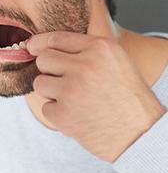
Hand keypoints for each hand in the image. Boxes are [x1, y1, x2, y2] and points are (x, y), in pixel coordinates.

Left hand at [27, 32, 165, 161]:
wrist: (140, 134)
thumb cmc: (127, 99)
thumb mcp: (115, 62)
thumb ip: (86, 51)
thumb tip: (45, 47)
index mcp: (100, 48)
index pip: (57, 38)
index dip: (40, 43)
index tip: (32, 47)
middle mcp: (85, 66)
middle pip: (43, 59)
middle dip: (49, 70)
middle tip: (65, 82)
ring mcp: (72, 90)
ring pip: (39, 83)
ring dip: (51, 93)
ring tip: (74, 101)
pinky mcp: (63, 113)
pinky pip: (45, 108)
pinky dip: (58, 115)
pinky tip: (77, 116)